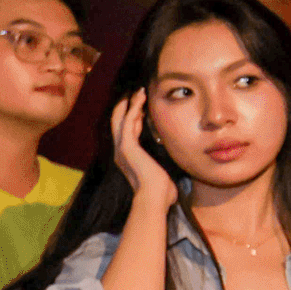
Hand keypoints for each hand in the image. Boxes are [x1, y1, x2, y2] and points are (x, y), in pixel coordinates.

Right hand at [108, 94, 174, 209]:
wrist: (155, 198)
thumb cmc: (161, 193)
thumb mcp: (161, 176)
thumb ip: (162, 170)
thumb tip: (172, 173)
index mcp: (128, 159)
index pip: (128, 133)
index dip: (133, 119)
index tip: (140, 107)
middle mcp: (121, 152)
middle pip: (118, 123)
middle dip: (126, 107)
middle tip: (135, 93)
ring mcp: (122, 148)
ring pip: (122, 118)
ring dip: (131, 103)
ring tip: (139, 90)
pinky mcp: (127, 145)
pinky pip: (128, 120)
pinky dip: (133, 106)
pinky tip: (140, 97)